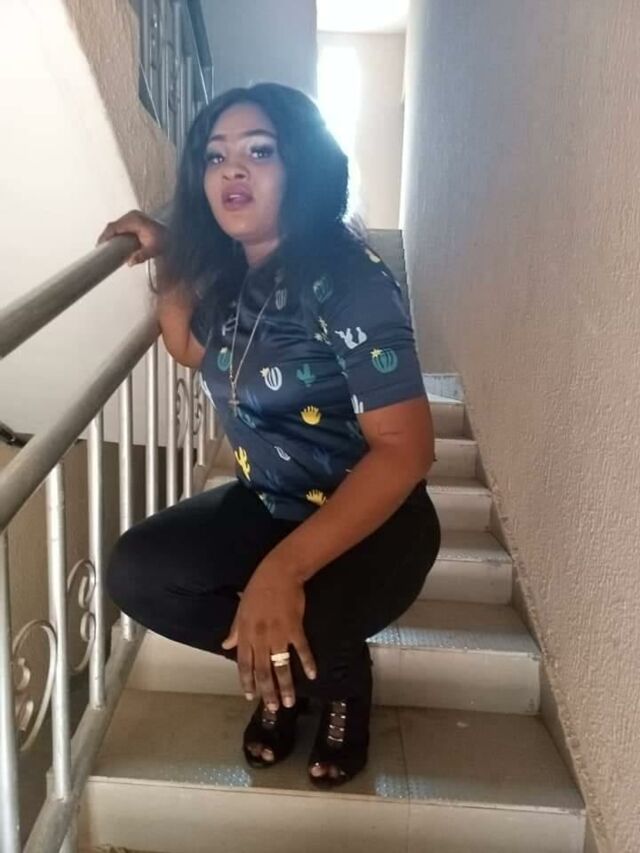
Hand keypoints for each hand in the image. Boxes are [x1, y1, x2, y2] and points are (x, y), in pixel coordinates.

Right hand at [97, 209, 166, 265]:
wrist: (172, 235)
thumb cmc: (165, 240)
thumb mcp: (154, 249)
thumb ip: (141, 256)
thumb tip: (131, 262)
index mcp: (135, 220)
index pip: (113, 227)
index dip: (105, 237)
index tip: (99, 246)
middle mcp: (133, 216)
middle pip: (112, 226)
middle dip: (106, 238)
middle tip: (100, 250)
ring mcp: (133, 216)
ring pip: (115, 226)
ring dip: (110, 236)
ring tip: (105, 248)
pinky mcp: (134, 220)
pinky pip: (120, 226)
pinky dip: (116, 234)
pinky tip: (114, 243)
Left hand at [221, 564, 316, 710]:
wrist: (279, 573)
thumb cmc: (258, 589)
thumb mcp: (241, 609)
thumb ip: (234, 630)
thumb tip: (225, 646)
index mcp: (245, 634)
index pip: (244, 664)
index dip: (246, 681)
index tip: (250, 696)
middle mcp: (260, 639)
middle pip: (262, 671)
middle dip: (267, 692)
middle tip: (272, 708)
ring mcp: (278, 635)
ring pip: (280, 666)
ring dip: (285, 686)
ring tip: (289, 702)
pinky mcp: (295, 629)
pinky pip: (301, 650)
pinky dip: (307, 663)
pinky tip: (312, 675)